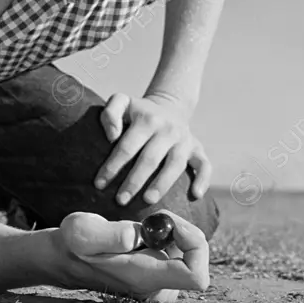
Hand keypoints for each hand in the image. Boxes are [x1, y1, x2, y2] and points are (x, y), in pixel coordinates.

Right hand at [52, 210, 208, 300]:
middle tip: (153, 219)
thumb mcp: (82, 231)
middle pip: (197, 263)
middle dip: (182, 232)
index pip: (196, 276)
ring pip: (189, 257)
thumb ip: (109, 234)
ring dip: (174, 235)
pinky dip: (170, 240)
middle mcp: (156, 287)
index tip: (170, 224)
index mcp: (144, 278)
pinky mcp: (157, 277)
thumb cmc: (73, 243)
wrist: (65, 257)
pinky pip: (180, 256)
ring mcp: (157, 285)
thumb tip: (136, 235)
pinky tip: (145, 237)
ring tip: (143, 229)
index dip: (195, 245)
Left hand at [94, 92, 210, 205]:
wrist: (169, 106)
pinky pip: (204, 164)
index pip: (127, 146)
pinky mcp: (197, 149)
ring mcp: (184, 140)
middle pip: (150, 159)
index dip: (112, 166)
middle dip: (134, 181)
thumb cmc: (138, 111)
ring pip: (175, 165)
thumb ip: (110, 113)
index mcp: (147, 119)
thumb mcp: (122, 102)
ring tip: (148, 200)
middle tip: (120, 200)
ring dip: (161, 184)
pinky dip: (202, 180)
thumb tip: (111, 136)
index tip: (99, 184)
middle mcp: (167, 130)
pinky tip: (195, 195)